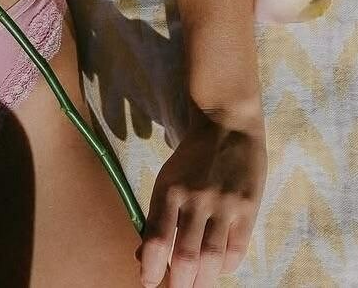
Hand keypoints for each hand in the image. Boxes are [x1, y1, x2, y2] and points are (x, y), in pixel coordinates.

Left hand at [136, 103, 266, 287]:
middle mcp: (195, 198)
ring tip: (195, 287)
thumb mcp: (168, 178)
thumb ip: (159, 216)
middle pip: (185, 257)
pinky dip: (225, 267)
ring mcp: (223, 204)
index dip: (151, 268)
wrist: (227, 123)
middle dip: (179, 284)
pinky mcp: (248, 208)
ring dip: (202, 282)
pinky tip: (218, 269)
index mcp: (169, 189)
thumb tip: (145, 256)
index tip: (148, 282)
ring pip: (211, 259)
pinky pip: (236, 250)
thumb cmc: (193, 156)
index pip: (155, 239)